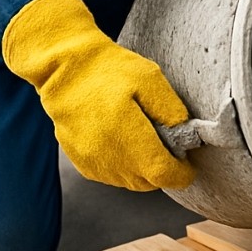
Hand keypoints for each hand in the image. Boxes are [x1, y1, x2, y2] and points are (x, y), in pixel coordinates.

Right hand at [2, 0, 193, 191]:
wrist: (63, 68)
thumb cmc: (108, 70)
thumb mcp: (150, 80)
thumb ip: (172, 110)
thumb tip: (187, 135)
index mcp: (131, 140)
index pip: (165, 175)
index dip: (182, 174)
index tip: (188, 165)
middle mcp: (111, 158)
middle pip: (149, 182)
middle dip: (164, 171)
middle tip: (168, 149)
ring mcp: (94, 163)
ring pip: (131, 182)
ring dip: (144, 171)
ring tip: (146, 145)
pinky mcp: (82, 162)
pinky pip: (112, 176)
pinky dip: (124, 168)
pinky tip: (124, 145)